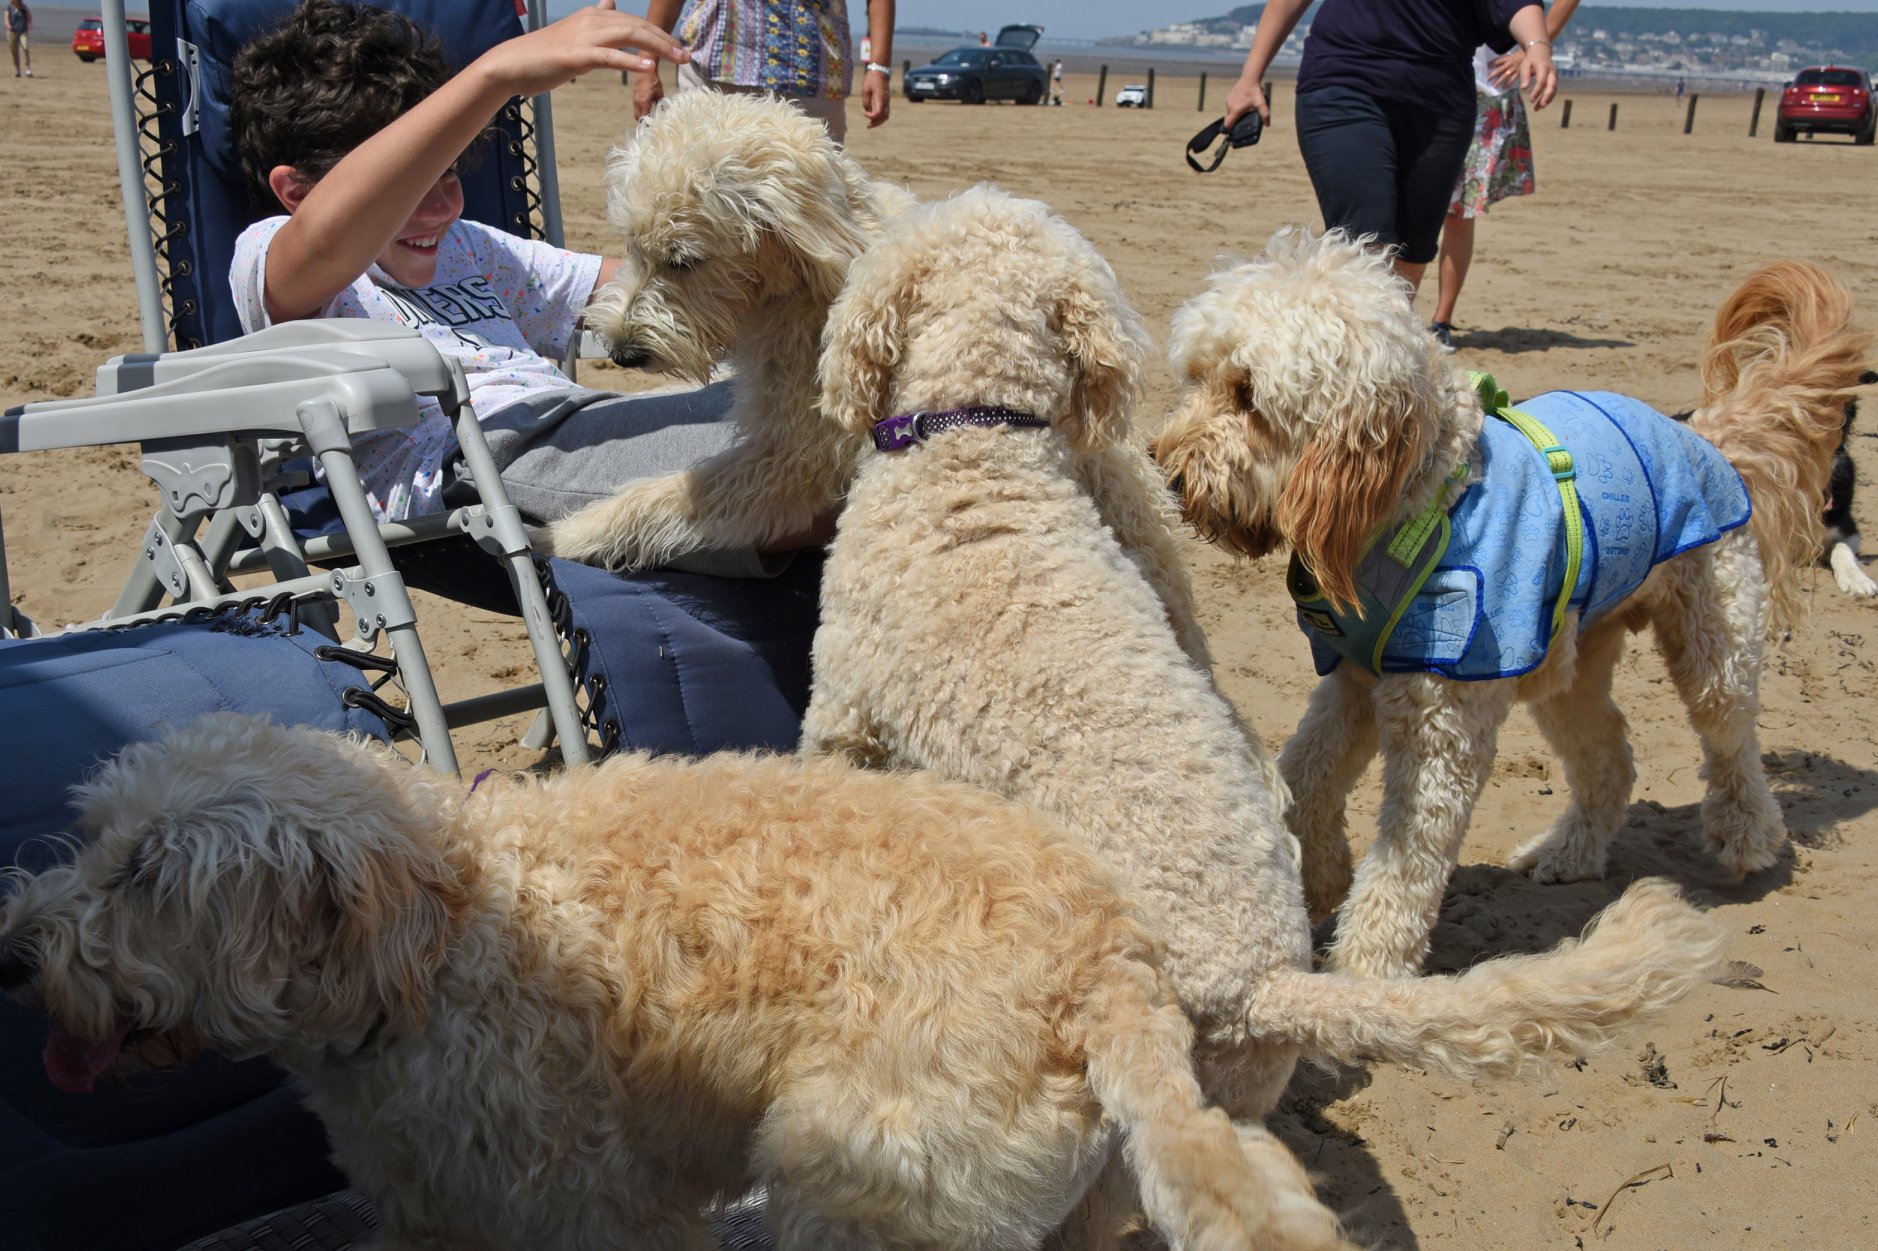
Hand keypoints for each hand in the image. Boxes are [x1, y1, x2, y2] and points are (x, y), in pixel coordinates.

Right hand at [477, 2, 688, 99]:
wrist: (513, 64)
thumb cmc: (545, 54)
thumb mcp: (576, 34)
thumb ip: (596, 23)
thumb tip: (609, 5)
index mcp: (594, 16)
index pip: (635, 21)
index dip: (659, 34)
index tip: (679, 48)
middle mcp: (593, 20)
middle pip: (638, 25)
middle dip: (666, 39)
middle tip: (687, 55)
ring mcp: (585, 36)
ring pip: (629, 35)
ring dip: (657, 47)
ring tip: (678, 58)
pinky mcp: (577, 55)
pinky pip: (610, 56)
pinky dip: (630, 60)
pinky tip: (648, 67)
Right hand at [633, 68, 665, 120]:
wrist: (645, 71)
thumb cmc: (654, 81)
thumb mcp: (660, 94)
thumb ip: (660, 104)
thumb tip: (663, 113)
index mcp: (643, 102)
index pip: (643, 118)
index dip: (648, 124)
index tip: (653, 128)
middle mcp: (637, 102)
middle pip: (638, 117)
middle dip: (644, 122)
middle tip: (652, 124)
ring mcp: (634, 100)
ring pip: (637, 113)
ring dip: (642, 116)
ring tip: (650, 118)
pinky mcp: (634, 97)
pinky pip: (637, 108)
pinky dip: (641, 111)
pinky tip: (648, 110)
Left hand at [862, 70, 890, 126]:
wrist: (880, 71)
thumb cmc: (871, 79)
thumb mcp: (865, 90)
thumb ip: (866, 102)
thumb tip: (867, 111)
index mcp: (880, 98)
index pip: (878, 113)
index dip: (871, 116)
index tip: (864, 113)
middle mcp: (886, 101)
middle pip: (884, 117)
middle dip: (876, 123)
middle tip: (868, 125)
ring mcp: (887, 101)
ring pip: (886, 116)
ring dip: (879, 121)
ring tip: (870, 124)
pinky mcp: (887, 100)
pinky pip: (885, 112)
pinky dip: (880, 117)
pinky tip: (873, 117)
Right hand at [1224, 76, 1268, 128]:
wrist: (1250, 78)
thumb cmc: (1254, 91)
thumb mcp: (1261, 105)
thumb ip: (1265, 116)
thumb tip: (1267, 125)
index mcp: (1235, 111)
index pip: (1227, 125)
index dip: (1229, 130)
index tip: (1233, 131)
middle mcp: (1229, 106)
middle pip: (1228, 119)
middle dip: (1234, 122)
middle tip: (1241, 121)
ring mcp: (1228, 101)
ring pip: (1229, 112)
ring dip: (1234, 114)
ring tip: (1243, 111)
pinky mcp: (1229, 96)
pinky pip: (1230, 106)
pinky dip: (1234, 107)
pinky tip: (1242, 104)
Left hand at [1487, 49, 1523, 89]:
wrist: (1533, 53)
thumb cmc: (1523, 54)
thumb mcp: (1513, 55)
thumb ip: (1506, 59)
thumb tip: (1495, 64)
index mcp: (1508, 58)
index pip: (1497, 61)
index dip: (1491, 64)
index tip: (1486, 67)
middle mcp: (1510, 64)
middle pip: (1499, 70)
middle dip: (1492, 75)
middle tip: (1487, 79)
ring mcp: (1514, 69)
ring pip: (1505, 76)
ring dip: (1499, 81)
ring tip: (1493, 86)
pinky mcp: (1519, 73)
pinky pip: (1512, 80)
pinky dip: (1508, 84)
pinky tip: (1504, 89)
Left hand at [1520, 43, 1557, 108]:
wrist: (1541, 51)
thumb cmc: (1531, 59)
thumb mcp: (1525, 65)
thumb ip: (1525, 76)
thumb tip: (1523, 88)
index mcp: (1543, 67)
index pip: (1542, 81)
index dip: (1537, 91)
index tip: (1531, 100)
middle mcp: (1552, 71)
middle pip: (1552, 86)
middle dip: (1547, 97)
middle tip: (1540, 106)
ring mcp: (1554, 75)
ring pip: (1553, 89)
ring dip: (1547, 100)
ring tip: (1537, 109)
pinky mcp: (1554, 79)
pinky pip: (1553, 90)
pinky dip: (1548, 98)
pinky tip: (1540, 105)